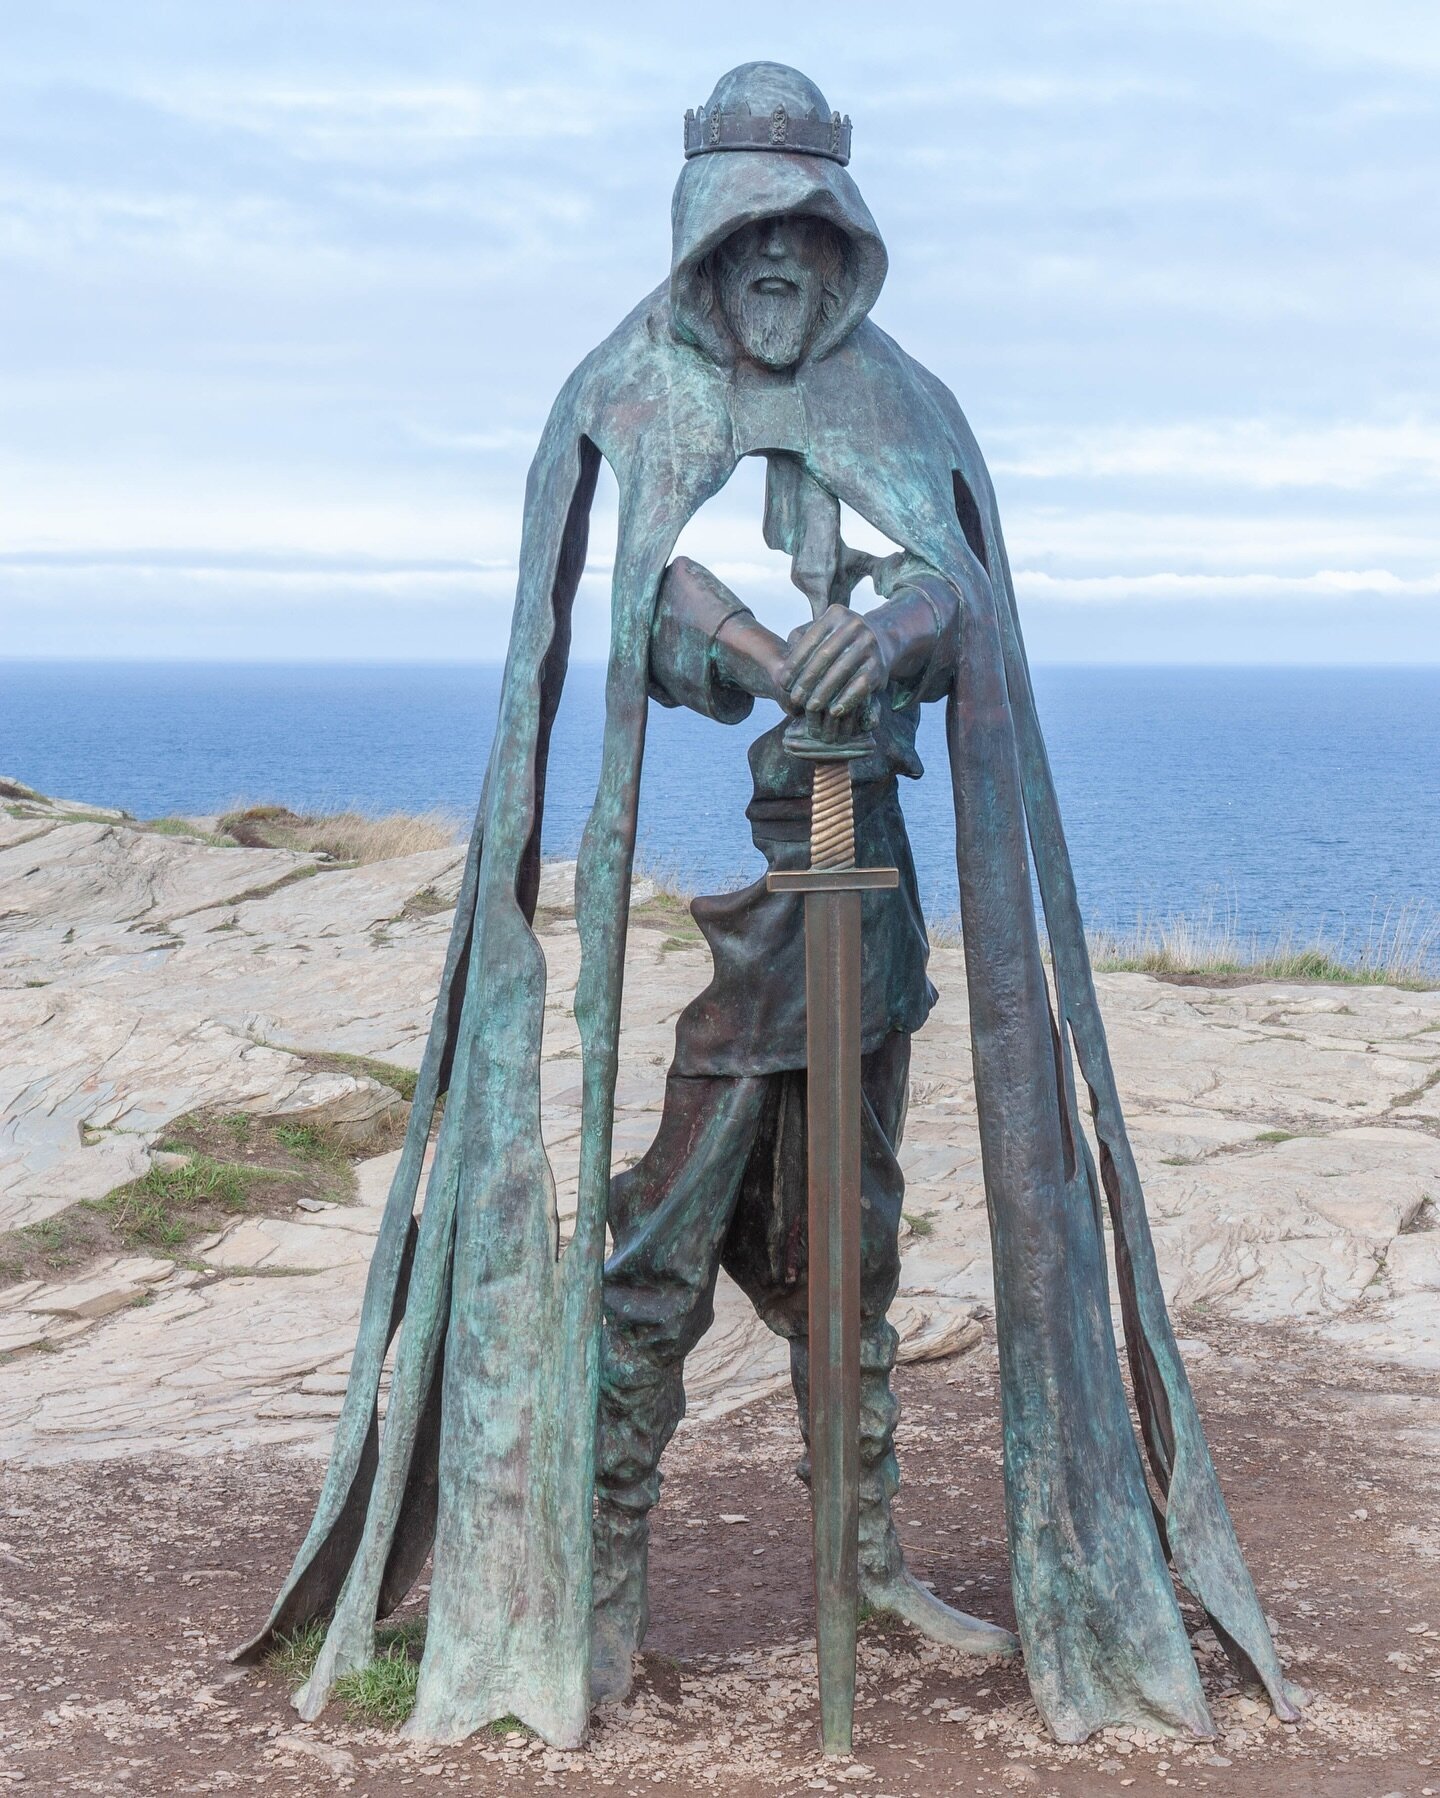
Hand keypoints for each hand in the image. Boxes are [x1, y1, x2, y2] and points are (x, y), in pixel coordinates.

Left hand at [778, 606, 887, 733]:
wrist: (882, 643)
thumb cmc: (840, 641)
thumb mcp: (823, 631)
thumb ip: (801, 637)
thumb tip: (786, 653)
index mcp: (836, 614)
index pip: (810, 640)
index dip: (795, 663)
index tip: (783, 682)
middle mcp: (855, 625)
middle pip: (824, 656)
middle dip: (807, 680)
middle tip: (795, 698)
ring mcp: (870, 644)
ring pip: (841, 671)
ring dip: (824, 692)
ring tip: (811, 707)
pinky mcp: (880, 665)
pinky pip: (860, 685)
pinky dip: (847, 699)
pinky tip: (834, 711)